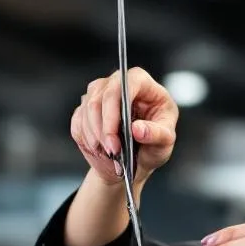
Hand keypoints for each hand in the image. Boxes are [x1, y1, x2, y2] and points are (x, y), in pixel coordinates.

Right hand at [70, 67, 177, 187]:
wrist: (136, 161)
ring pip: (87, 108)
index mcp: (142, 84)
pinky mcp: (85, 108)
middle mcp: (118, 84)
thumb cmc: (154, 144)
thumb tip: (138, 129)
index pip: (125, 84)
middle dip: (104, 128)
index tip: (115, 135)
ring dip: (95, 135)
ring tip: (109, 153)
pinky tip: (100, 150)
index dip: (116, 108)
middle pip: (101, 96)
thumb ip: (156, 134)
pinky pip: (78, 121)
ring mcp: (99, 94)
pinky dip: (87, 139)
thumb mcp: (165, 142)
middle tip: (112, 150)